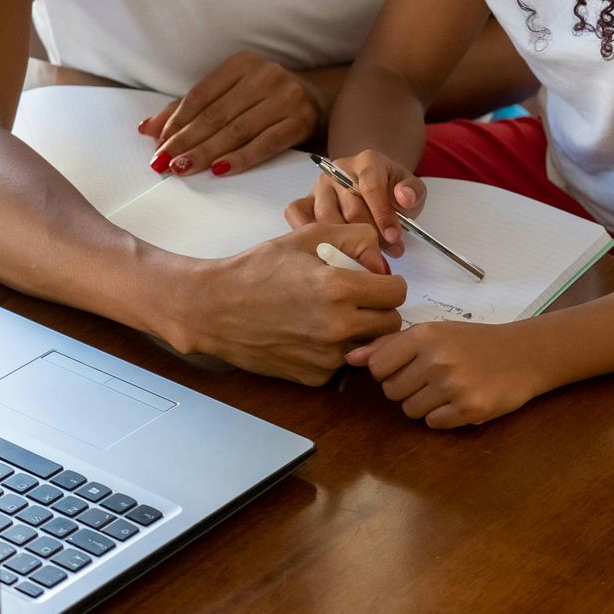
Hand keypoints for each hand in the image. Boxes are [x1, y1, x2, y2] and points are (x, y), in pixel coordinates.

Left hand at [140, 50, 325, 176]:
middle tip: (163, 163)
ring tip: (184, 168)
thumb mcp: (231, 95)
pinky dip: (241, 158)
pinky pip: (266, 143)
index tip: (158, 145)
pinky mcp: (302, 120)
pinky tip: (221, 170)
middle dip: (186, 141)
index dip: (176, 122)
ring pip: (237, 130)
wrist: (321, 100)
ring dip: (207, 152)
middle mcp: (266, 74)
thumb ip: (190, 110)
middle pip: (216, 114)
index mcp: (243, 63)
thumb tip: (148, 129)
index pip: (201, 95)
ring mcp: (286, 97)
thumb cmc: (267, 99)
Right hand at [169, 223, 406, 384]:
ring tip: (330, 315)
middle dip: (380, 308)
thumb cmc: (259, 268)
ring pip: (368, 345)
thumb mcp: (307, 236)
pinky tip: (310, 333)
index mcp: (339, 289)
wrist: (216, 307)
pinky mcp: (314, 377)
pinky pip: (342, 364)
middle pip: (391, 323)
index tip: (373, 280)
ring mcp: (326, 357)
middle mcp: (338, 327)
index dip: (388, 282)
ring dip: (359, 331)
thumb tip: (382, 260)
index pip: (397, 292)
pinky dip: (334, 350)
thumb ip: (354, 238)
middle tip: (357, 298)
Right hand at [282, 149, 425, 256]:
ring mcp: (319, 186)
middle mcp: (339, 171)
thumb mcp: (411, 189)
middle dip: (371, 237)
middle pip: (350, 209)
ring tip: (365, 259)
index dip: (383, 215)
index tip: (394, 237)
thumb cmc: (391, 191)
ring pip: (326, 219)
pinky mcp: (305, 200)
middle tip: (387, 256)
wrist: (374, 187)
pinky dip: (308, 233)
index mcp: (367, 162)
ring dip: (346, 244)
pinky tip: (328, 251)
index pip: (371, 187)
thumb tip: (403, 197)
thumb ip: (412, 192)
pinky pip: (296, 214)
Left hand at [346, 321, 546, 427]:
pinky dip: (443, 416)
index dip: (388, 370)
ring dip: (424, 404)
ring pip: (410, 410)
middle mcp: (436, 359)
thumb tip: (351, 358)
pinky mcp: (468, 409)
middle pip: (391, 391)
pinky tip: (459, 400)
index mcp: (425, 335)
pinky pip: (433, 423)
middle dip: (406, 388)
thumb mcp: (434, 332)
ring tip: (447, 389)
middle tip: (431, 378)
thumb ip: (391, 344)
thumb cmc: (474, 342)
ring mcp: (453, 385)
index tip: (407, 366)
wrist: (524, 354)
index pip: (377, 366)